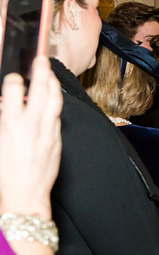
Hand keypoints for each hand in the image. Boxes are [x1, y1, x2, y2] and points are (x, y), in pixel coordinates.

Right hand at [0, 57, 62, 217]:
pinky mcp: (57, 141)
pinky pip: (57, 117)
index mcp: (10, 122)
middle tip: (41, 59)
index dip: (13, 77)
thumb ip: (2, 118)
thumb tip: (6, 103)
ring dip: (53, 84)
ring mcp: (47, 132)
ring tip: (50, 74)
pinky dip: (54, 105)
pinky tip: (52, 100)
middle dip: (41, 70)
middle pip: (40, 88)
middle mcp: (31, 124)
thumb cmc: (3, 173)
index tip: (14, 75)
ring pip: (55, 100)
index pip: (13, 87)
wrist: (24, 194)